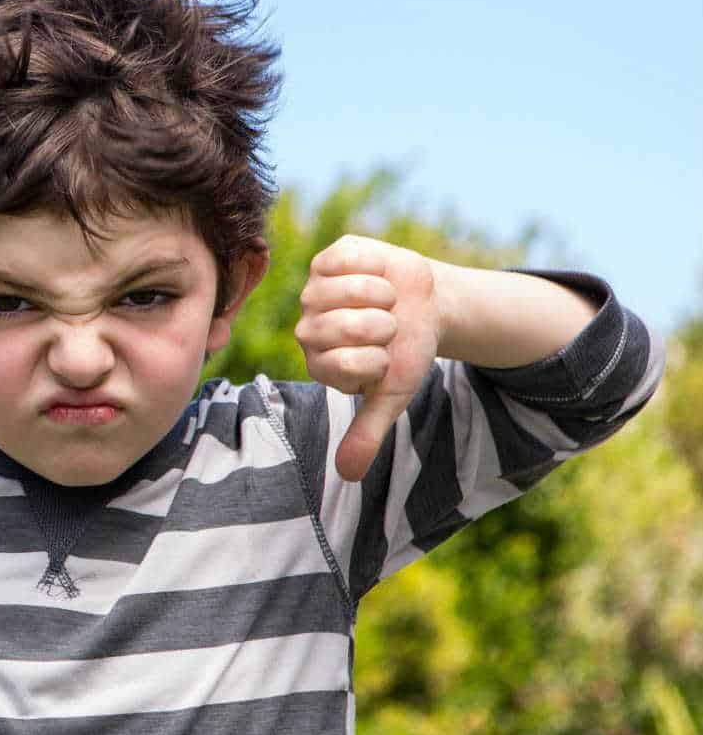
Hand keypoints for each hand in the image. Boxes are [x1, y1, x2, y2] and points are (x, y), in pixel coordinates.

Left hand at [295, 235, 439, 481]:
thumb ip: (367, 434)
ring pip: (348, 291)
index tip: (385, 358)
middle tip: (389, 327)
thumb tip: (348, 476)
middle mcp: (308, 328)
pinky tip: (379, 275)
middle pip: (343, 326)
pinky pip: (349, 258)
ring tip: (387, 301)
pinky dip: (377, 266)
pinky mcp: (328, 259)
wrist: (427, 306)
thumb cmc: (406, 353)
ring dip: (382, 296)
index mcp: (319, 363)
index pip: (342, 364)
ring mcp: (314, 291)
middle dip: (383, 327)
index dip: (376, 360)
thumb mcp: (391, 396)